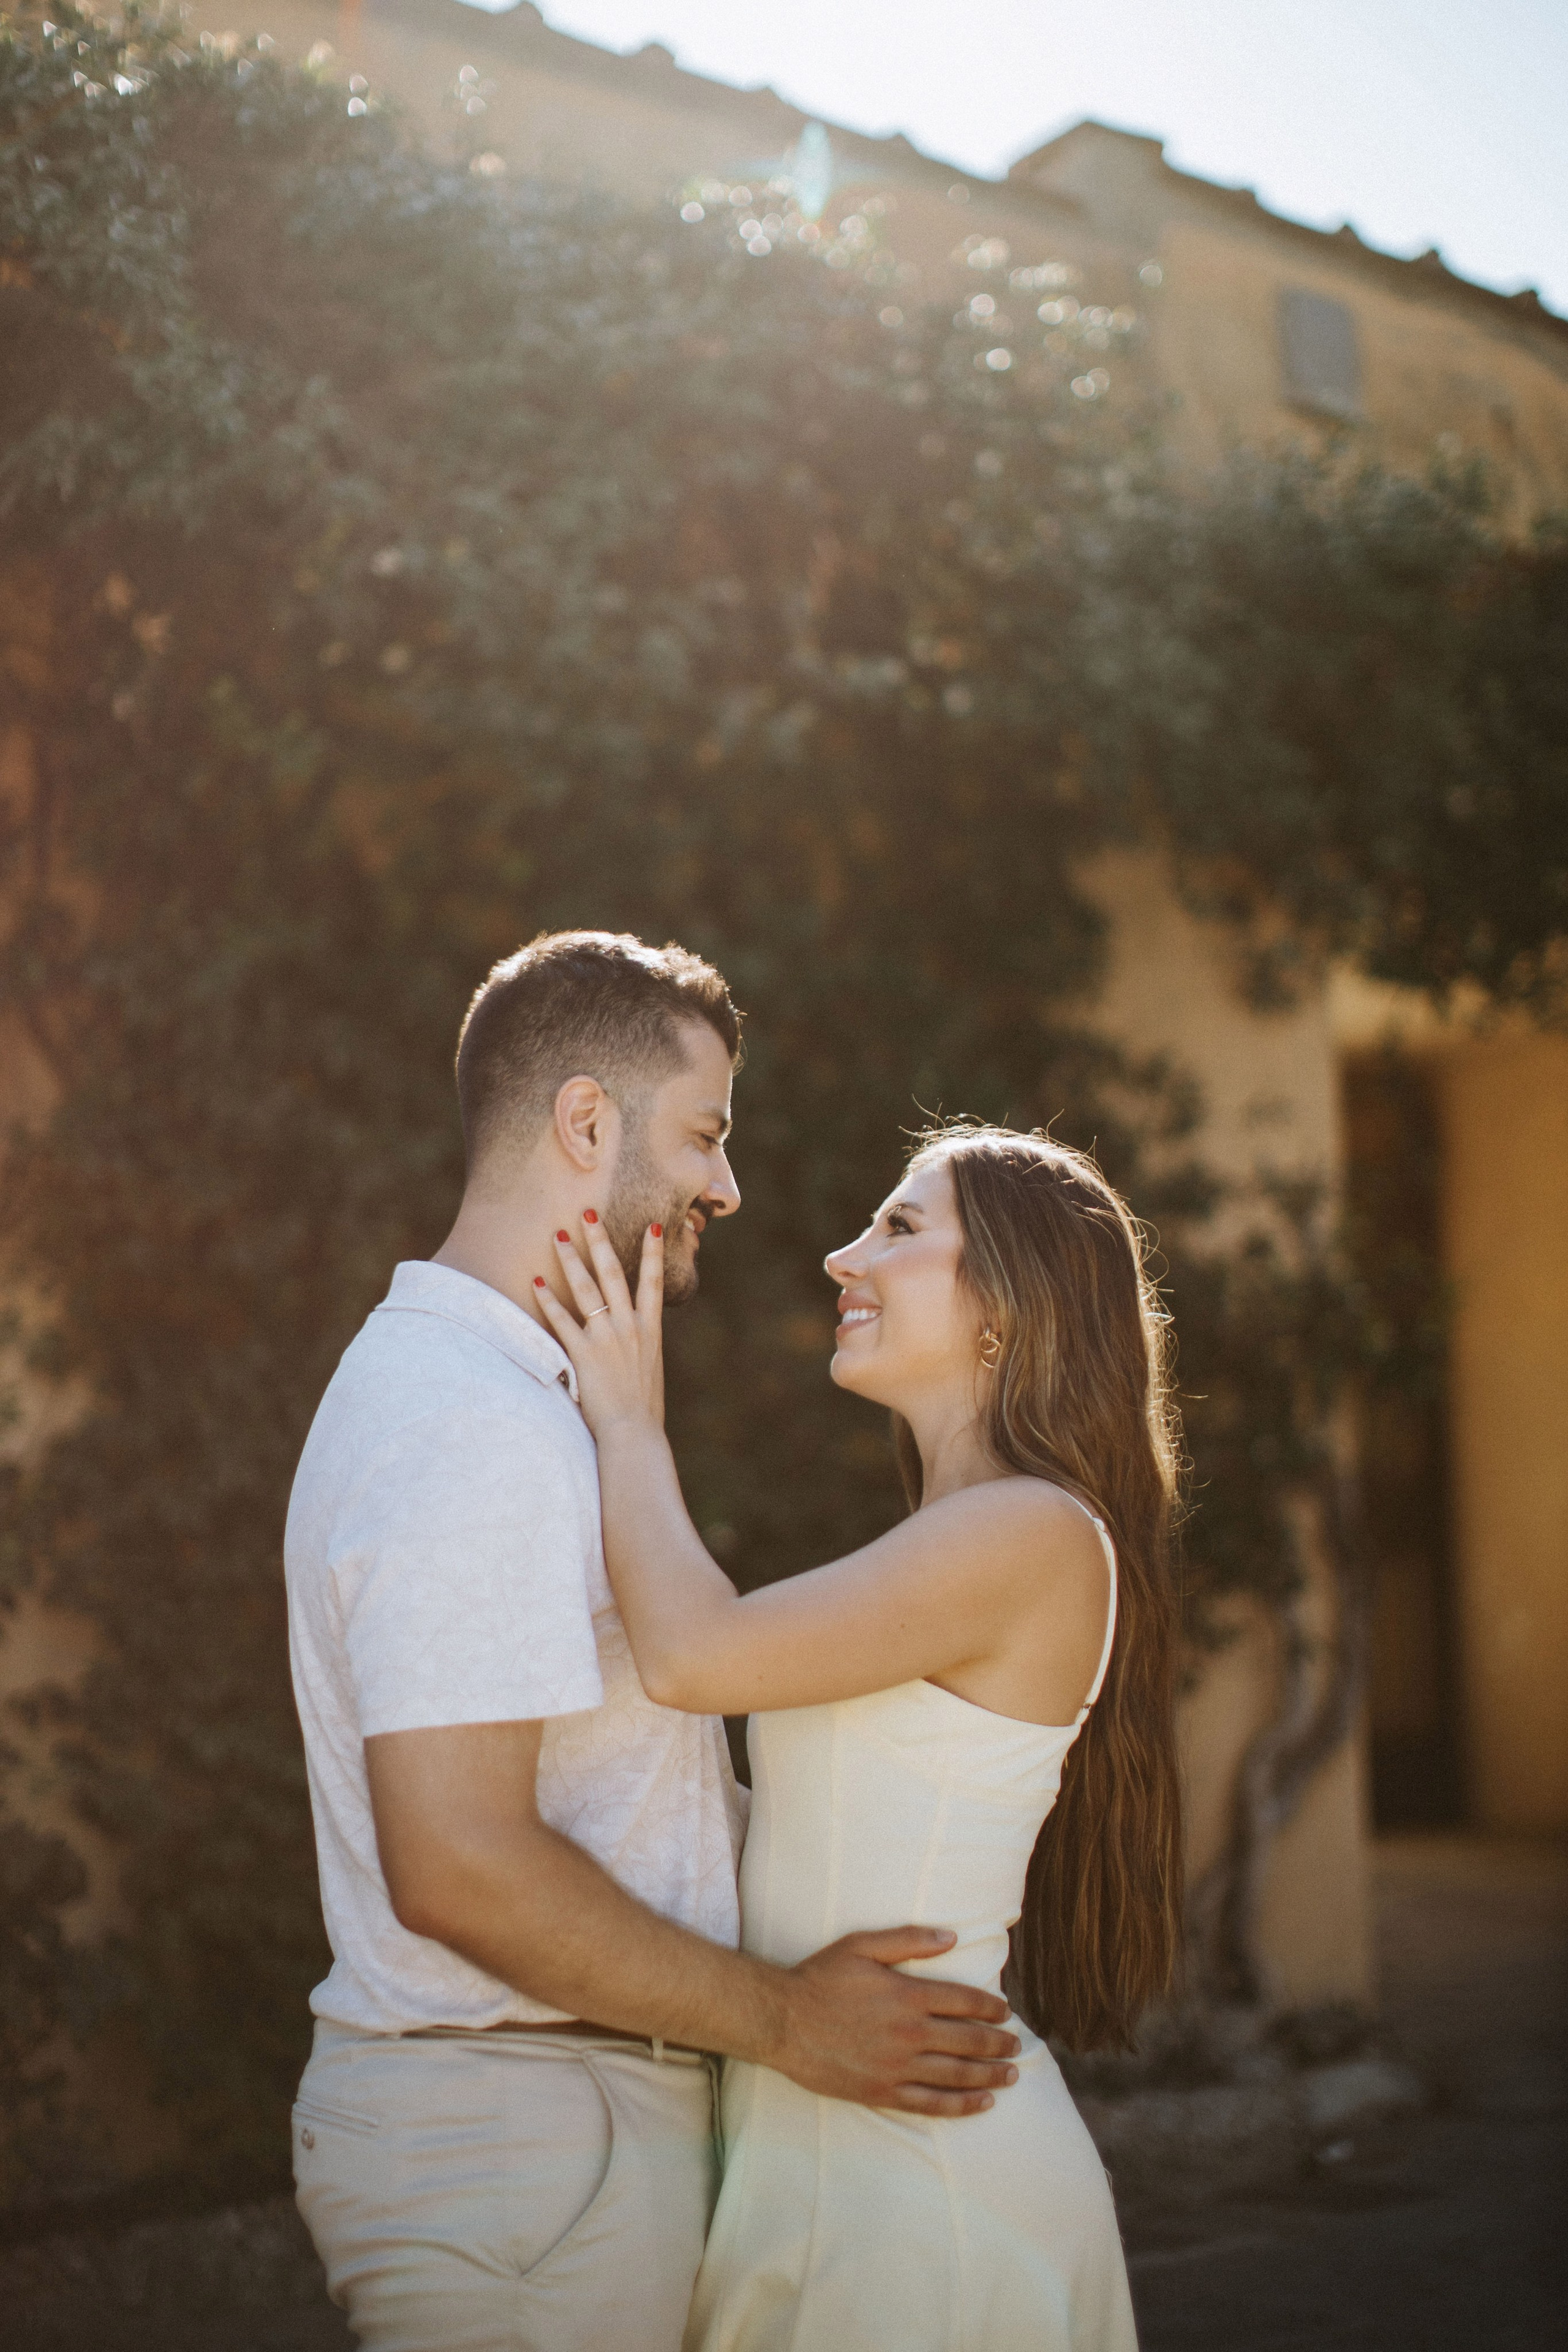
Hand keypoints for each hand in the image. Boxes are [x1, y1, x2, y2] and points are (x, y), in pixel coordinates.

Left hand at [535, 1216, 665, 1440]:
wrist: (635, 1434)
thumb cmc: (642, 1411)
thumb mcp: (649, 1373)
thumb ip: (640, 1351)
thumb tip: (634, 1346)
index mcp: (650, 1331)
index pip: (653, 1282)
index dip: (653, 1253)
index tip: (654, 1225)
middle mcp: (630, 1328)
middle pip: (614, 1273)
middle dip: (601, 1240)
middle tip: (589, 1212)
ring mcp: (606, 1338)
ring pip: (586, 1289)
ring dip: (571, 1259)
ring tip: (558, 1235)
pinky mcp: (584, 1354)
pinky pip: (561, 1321)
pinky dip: (548, 1300)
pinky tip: (536, 1282)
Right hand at [772, 1927, 1020, 2116]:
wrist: (782, 2021)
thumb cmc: (820, 1978)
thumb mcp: (862, 1945)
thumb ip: (909, 1939)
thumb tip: (952, 1937)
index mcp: (907, 1994)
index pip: (965, 2001)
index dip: (991, 2007)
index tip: (1006, 2011)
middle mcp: (909, 2032)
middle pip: (969, 2040)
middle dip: (999, 2043)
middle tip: (1016, 2045)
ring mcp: (898, 2066)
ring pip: (958, 2074)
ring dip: (990, 2075)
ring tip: (1011, 2075)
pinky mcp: (883, 2092)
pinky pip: (932, 2104)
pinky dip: (962, 2105)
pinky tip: (983, 2103)